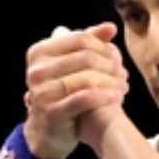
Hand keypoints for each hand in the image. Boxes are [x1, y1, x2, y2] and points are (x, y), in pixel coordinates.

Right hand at [23, 22, 128, 158]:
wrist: (48, 130)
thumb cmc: (63, 92)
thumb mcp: (72, 64)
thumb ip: (89, 43)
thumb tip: (110, 28)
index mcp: (39, 52)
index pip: (80, 39)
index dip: (103, 46)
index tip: (115, 56)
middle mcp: (36, 70)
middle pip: (86, 57)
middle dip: (109, 65)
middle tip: (122, 73)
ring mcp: (42, 92)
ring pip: (87, 78)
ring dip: (111, 82)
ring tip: (122, 86)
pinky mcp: (52, 112)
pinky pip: (85, 99)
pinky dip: (104, 96)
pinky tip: (116, 97)